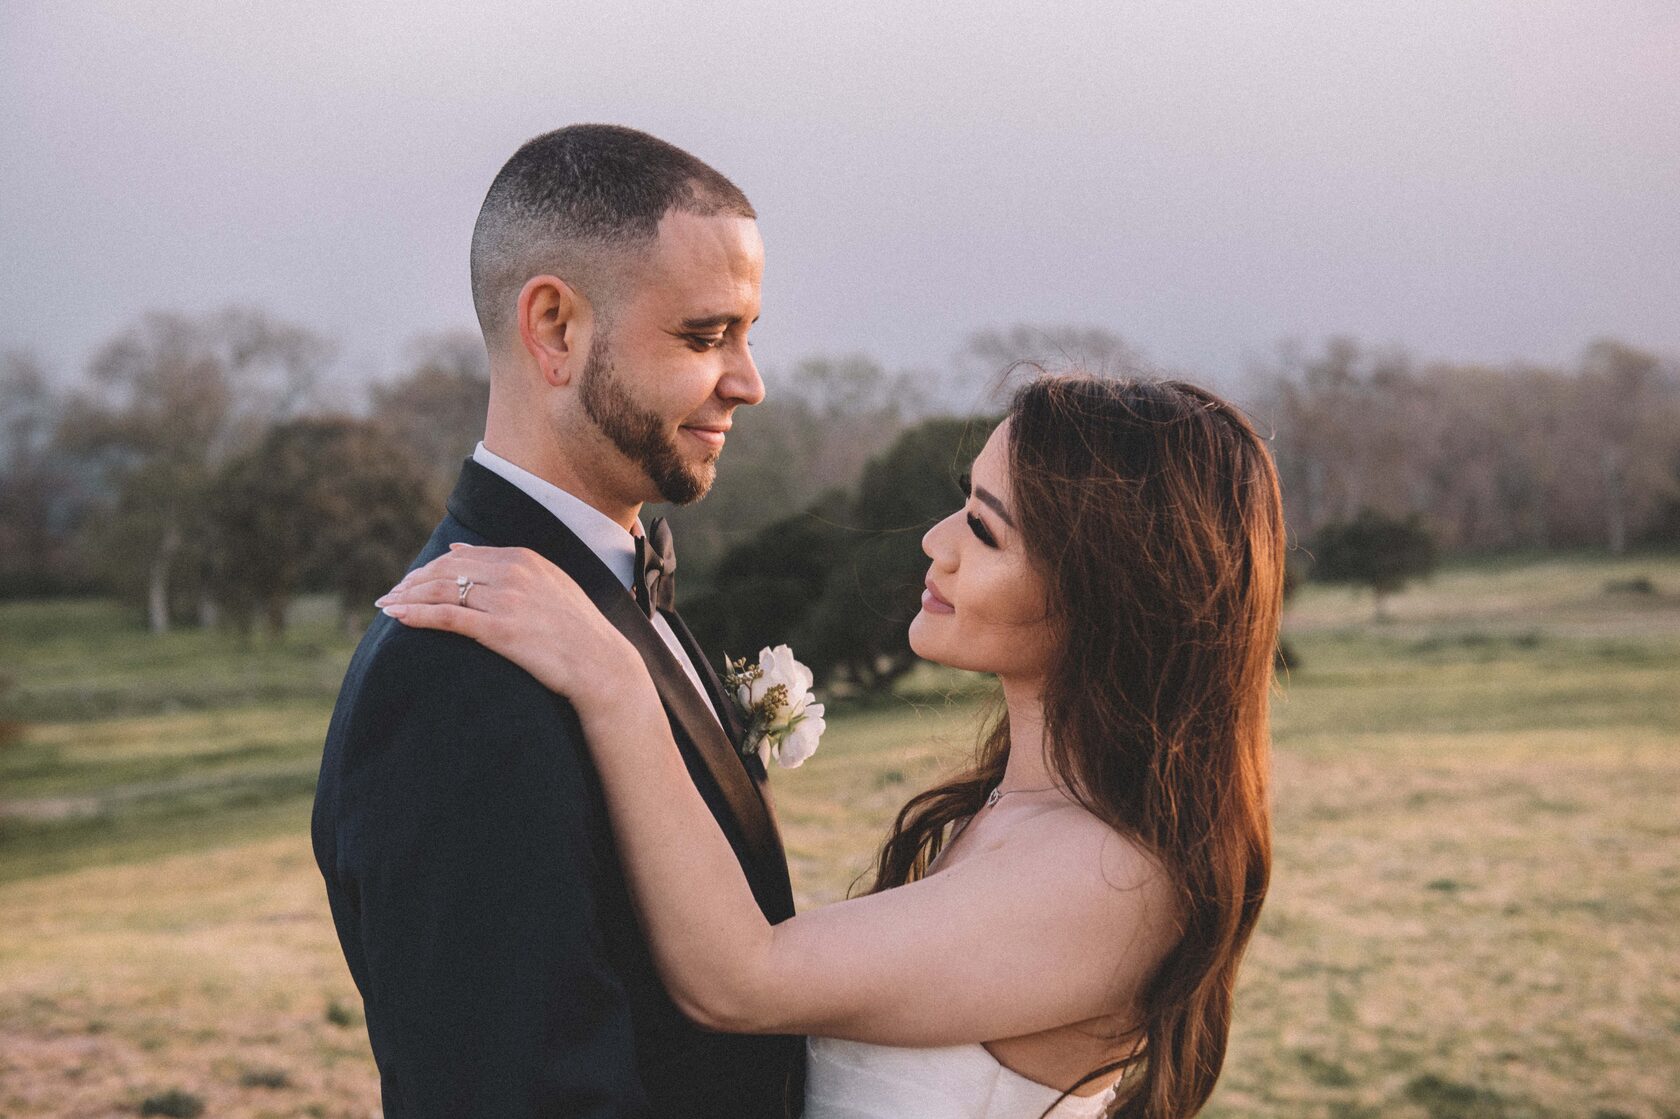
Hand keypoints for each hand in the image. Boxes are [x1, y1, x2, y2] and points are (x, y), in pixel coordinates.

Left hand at [376, 543, 650, 719]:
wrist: (600, 664)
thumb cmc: (576, 630)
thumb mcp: (547, 583)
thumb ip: (505, 564)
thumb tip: (458, 548)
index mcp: (523, 558)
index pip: (461, 556)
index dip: (430, 569)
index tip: (411, 582)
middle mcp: (512, 573)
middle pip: (445, 570)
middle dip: (412, 582)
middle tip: (391, 594)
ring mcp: (505, 600)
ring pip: (440, 591)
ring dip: (407, 597)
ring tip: (386, 605)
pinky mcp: (499, 630)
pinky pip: (447, 617)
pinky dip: (416, 615)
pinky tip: (397, 617)